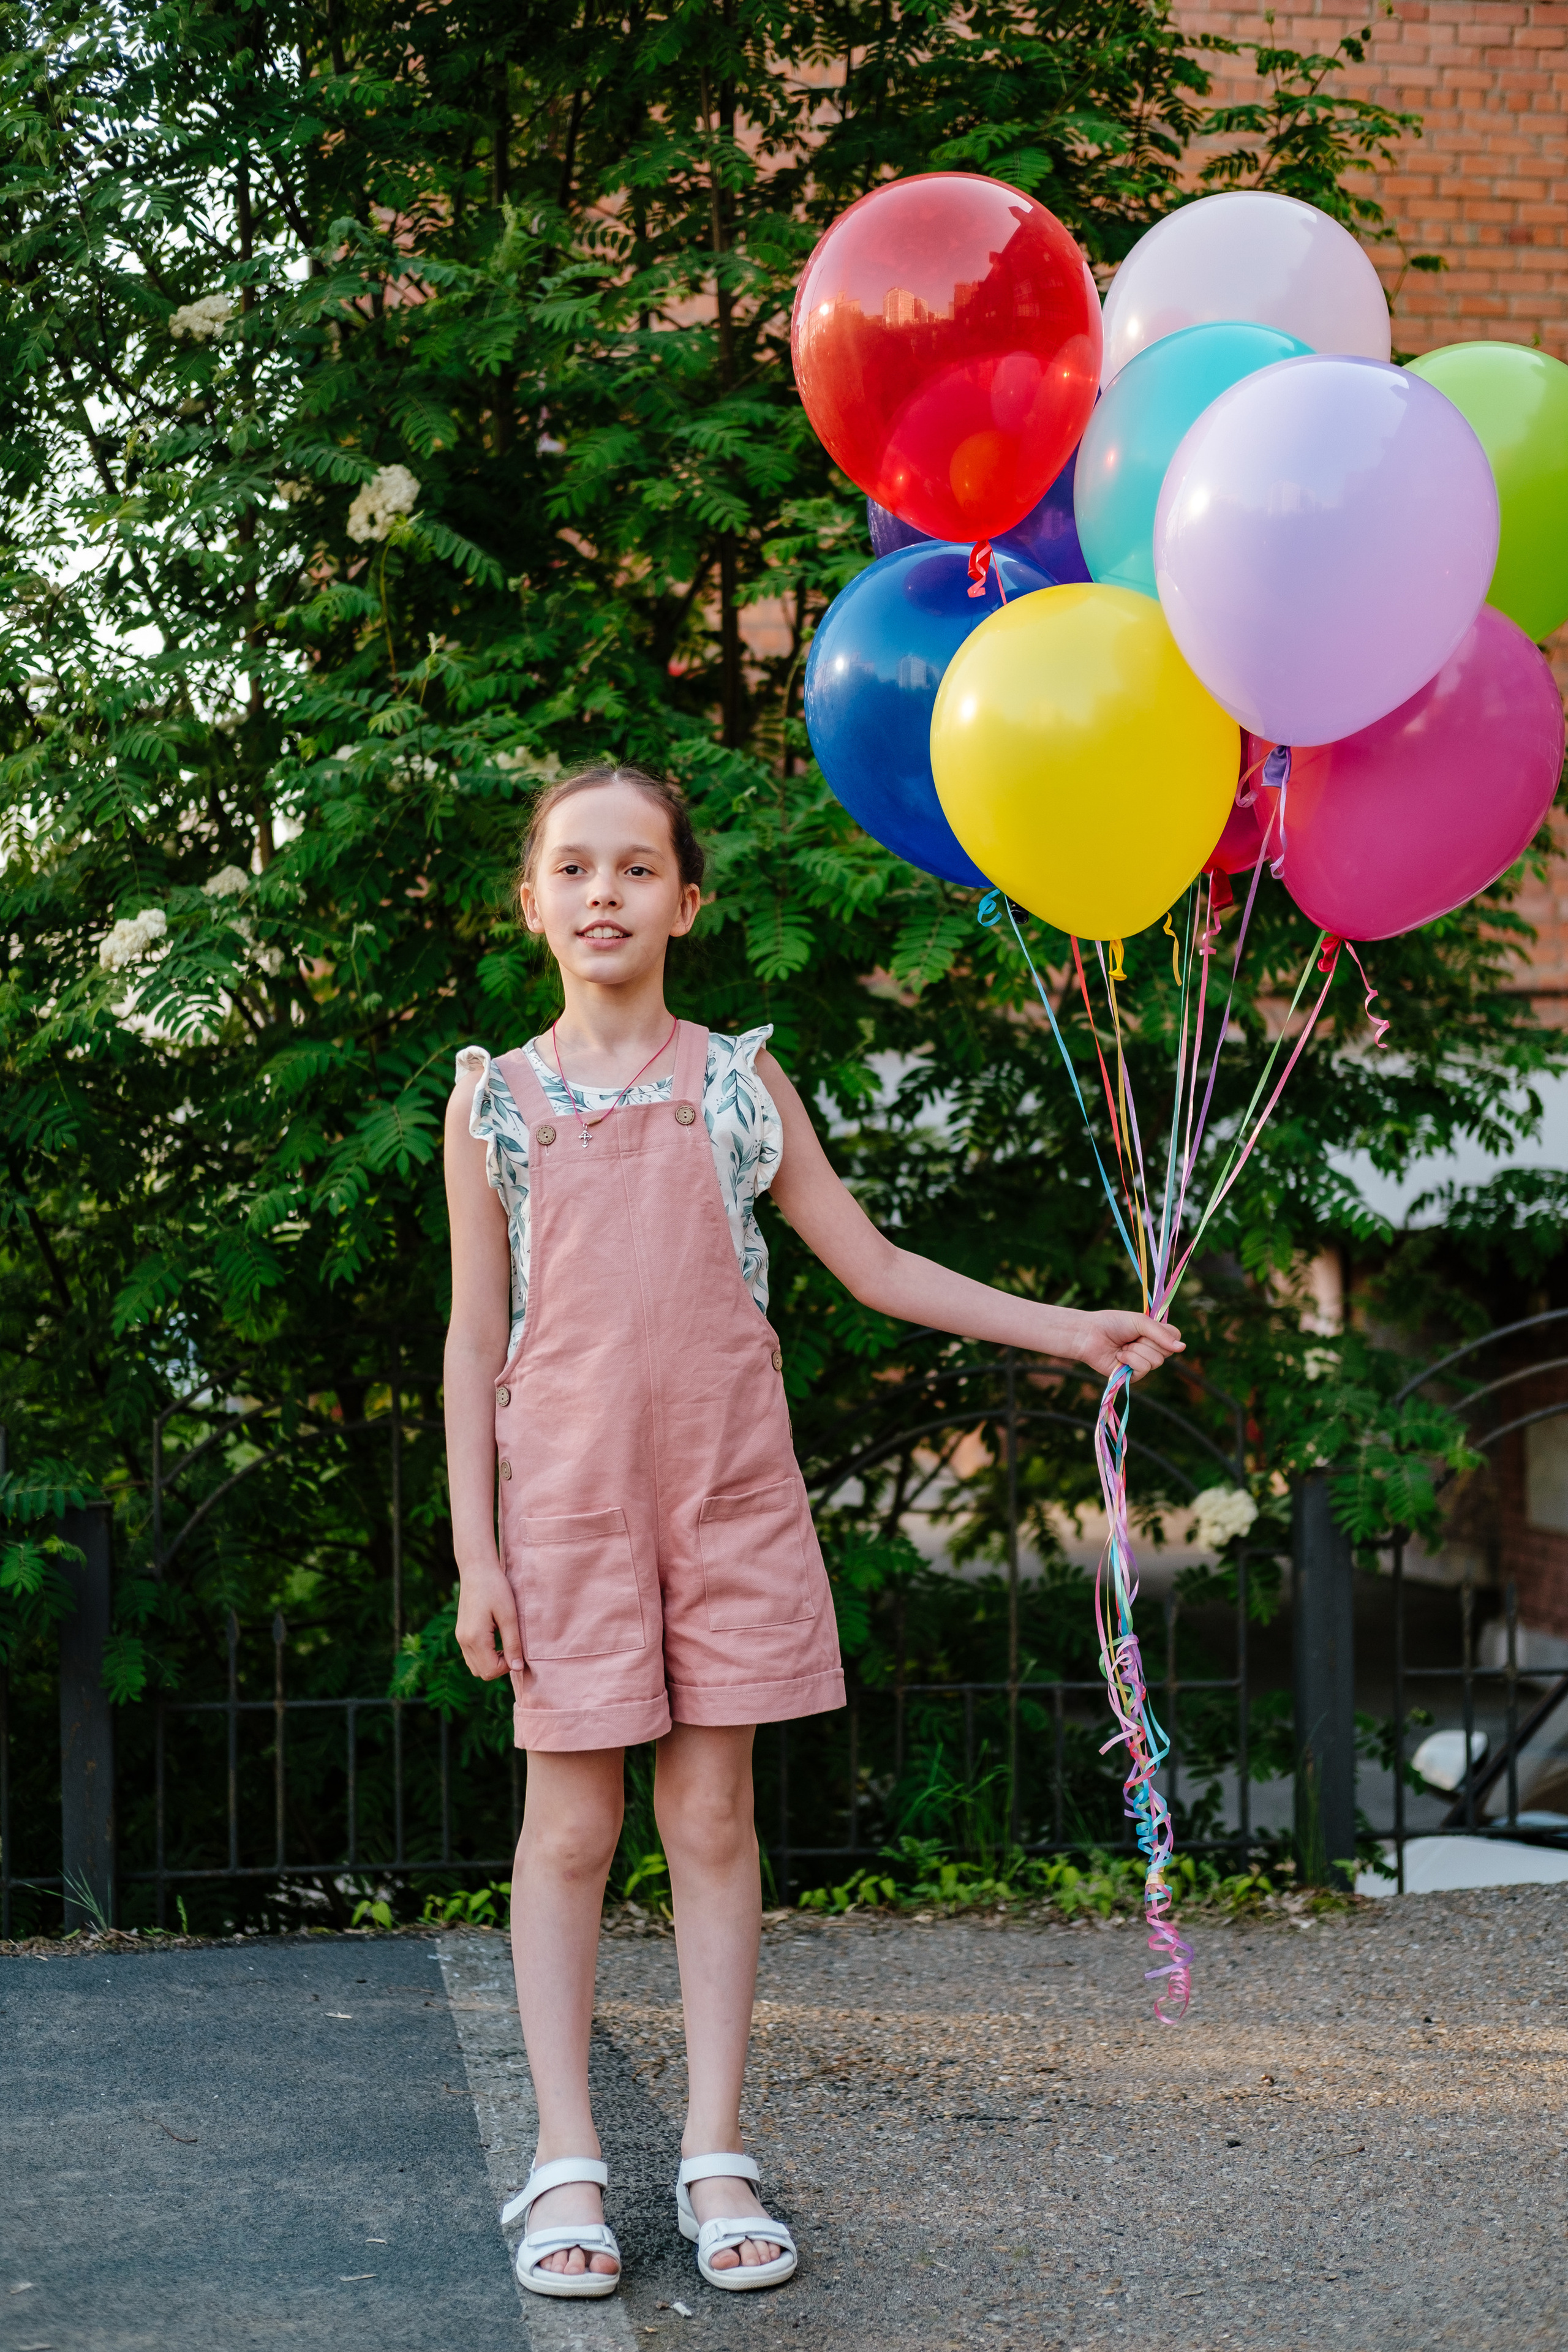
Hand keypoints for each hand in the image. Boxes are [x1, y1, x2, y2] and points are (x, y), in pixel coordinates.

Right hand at [455, 1559, 523, 1677]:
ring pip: (475, 1667)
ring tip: (504, 1643)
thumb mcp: (509, 1616)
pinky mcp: (461, 1633)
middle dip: (499, 1666)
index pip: (490, 1671)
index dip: (507, 1666)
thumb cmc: (496, 1588)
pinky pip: (471, 1656)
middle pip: (481, 1673)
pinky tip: (495, 1639)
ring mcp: (460, 1638)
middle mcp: (463, 1641)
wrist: (477, 1569)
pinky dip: (484, 1655)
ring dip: (491, 1662)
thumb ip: (512, 1643)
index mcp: (474, 1638)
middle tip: (511, 1647)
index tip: (516, 1649)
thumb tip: (517, 1668)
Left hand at [1073, 1309, 1183, 1382]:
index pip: (1176, 1337)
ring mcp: (1143, 1363)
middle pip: (1167, 1351)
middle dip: (1147, 1341)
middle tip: (1132, 1337)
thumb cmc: (1113, 1324)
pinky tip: (1119, 1356)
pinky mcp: (1133, 1375)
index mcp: (1155, 1334)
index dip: (1165, 1334)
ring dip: (1137, 1351)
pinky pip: (1143, 1369)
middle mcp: (1151, 1349)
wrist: (1089, 1335)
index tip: (1148, 1329)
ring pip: (1156, 1361)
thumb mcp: (1139, 1322)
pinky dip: (1130, 1360)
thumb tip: (1183, 1348)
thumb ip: (1161, 1334)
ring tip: (1123, 1346)